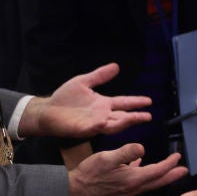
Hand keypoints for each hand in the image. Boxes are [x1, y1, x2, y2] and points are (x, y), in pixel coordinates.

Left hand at [19, 63, 153, 137]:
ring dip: (124, 122)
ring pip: (113, 124)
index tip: (149, 101)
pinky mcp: (82, 129)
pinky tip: (105, 123)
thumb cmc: (65, 98)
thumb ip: (100, 75)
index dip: (136, 102)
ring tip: (135, 119)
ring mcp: (94, 123)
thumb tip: (116, 66)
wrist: (47, 110)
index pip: (124, 102)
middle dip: (136, 117)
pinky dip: (99, 126)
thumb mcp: (84, 82)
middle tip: (148, 116)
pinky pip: (93, 129)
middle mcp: (102, 115)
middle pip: (123, 116)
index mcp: (104, 104)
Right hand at [68, 143, 187, 195]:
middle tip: (184, 170)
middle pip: (158, 181)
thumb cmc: (89, 174)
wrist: (74, 190)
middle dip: (172, 175)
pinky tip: (139, 166)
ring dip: (161, 176)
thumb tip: (142, 149)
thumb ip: (127, 152)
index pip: (157, 171)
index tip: (178, 156)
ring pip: (150, 183)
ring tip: (169, 170)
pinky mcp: (121, 191)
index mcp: (133, 179)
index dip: (169, 164)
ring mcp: (127, 191)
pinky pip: (138, 183)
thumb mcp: (107, 157)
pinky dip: (144, 175)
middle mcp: (133, 188)